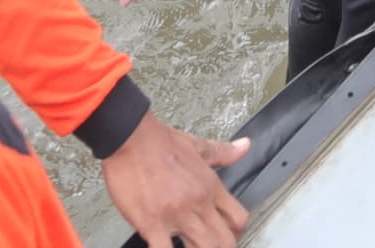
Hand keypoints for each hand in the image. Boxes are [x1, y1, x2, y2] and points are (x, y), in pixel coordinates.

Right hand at [98, 113, 251, 247]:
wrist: (129, 137)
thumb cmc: (159, 142)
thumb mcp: (197, 145)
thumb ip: (223, 152)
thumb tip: (245, 146)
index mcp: (210, 187)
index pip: (238, 218)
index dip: (236, 231)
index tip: (228, 233)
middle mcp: (198, 204)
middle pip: (225, 242)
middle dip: (220, 247)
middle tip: (209, 245)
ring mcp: (176, 216)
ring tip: (188, 246)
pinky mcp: (152, 224)